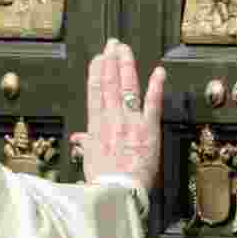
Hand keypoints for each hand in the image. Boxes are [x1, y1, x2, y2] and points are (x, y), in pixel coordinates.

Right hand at [70, 39, 164, 190]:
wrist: (118, 193)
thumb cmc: (103, 181)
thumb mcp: (90, 160)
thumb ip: (86, 145)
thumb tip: (78, 139)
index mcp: (96, 126)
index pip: (95, 91)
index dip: (97, 72)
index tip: (99, 58)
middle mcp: (112, 119)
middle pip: (110, 83)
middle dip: (111, 61)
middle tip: (113, 44)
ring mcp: (130, 122)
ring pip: (127, 87)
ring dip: (126, 66)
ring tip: (125, 50)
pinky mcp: (148, 130)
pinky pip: (152, 104)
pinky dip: (155, 87)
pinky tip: (159, 72)